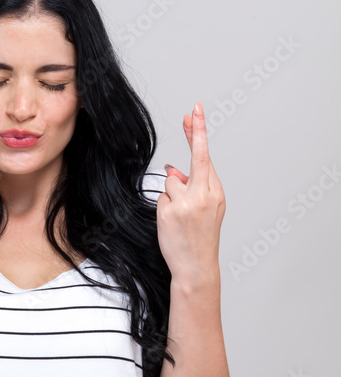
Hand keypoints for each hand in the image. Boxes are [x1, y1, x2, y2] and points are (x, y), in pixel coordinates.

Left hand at [157, 102, 225, 283]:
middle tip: (192, 111)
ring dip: (171, 194)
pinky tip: (172, 222)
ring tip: (179, 216)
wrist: (196, 265)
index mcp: (216, 192)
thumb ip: (192, 186)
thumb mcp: (205, 209)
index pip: (206, 157)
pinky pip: (161, 197)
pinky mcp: (170, 211)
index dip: (199, 134)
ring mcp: (187, 202)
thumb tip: (172, 169)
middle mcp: (205, 194)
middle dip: (194, 132)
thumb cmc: (199, 236)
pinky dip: (163, 206)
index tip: (195, 113)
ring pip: (170, 181)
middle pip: (194, 158)